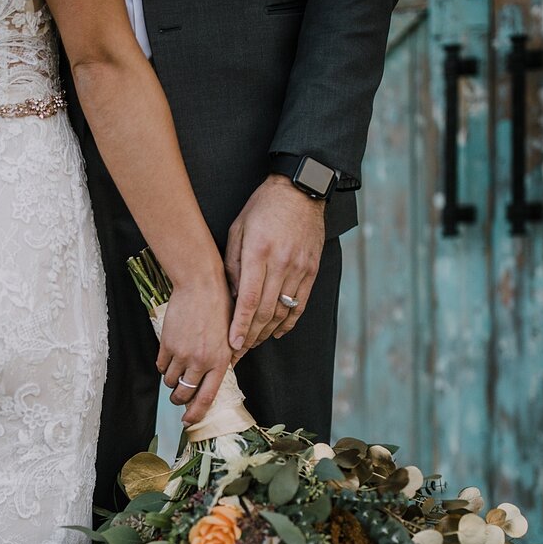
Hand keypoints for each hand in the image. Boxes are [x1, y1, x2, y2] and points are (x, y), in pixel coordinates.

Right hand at [156, 275, 233, 425]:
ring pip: (171, 381)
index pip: (205, 398)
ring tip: (176, 374)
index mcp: (220, 361)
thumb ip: (226, 358)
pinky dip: (164, 367)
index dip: (195, 414)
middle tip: (179, 397)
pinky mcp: (167, 343)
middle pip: (183, 393)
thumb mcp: (231, 335)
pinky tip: (170, 359)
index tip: (188, 421)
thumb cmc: (219, 306)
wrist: (200, 285)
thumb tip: (219, 376)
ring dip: (172, 382)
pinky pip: (161, 365)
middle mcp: (200, 361)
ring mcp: (182, 353)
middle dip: (179, 399)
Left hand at [225, 173, 325, 357]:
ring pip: (283, 311)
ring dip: (267, 332)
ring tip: (253, 343)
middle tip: (238, 352)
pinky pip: (300, 303)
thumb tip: (230, 297)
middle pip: (265, 311)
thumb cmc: (262, 208)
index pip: (247, 299)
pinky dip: (288, 321)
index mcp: (259, 253)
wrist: (299, 191)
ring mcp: (299, 268)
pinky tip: (277, 332)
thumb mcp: (237, 230)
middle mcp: (281, 264)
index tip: (232, 345)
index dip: (240, 326)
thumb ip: (233, 264)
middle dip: (250, 336)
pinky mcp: (312, 270)